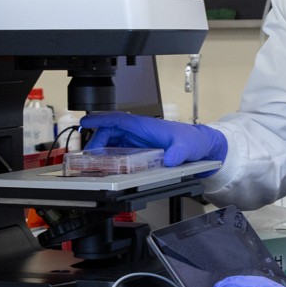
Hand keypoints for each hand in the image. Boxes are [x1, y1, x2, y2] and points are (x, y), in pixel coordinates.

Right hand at [81, 113, 227, 166]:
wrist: (199, 146)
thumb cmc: (192, 140)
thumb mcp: (186, 147)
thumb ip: (178, 153)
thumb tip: (169, 159)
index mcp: (145, 126)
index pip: (118, 119)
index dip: (100, 120)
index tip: (86, 122)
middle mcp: (138, 132)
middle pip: (109, 132)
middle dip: (96, 142)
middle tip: (88, 156)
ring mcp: (137, 141)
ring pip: (112, 142)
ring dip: (101, 150)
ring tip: (93, 163)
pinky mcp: (139, 150)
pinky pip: (119, 151)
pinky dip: (109, 157)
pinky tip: (106, 166)